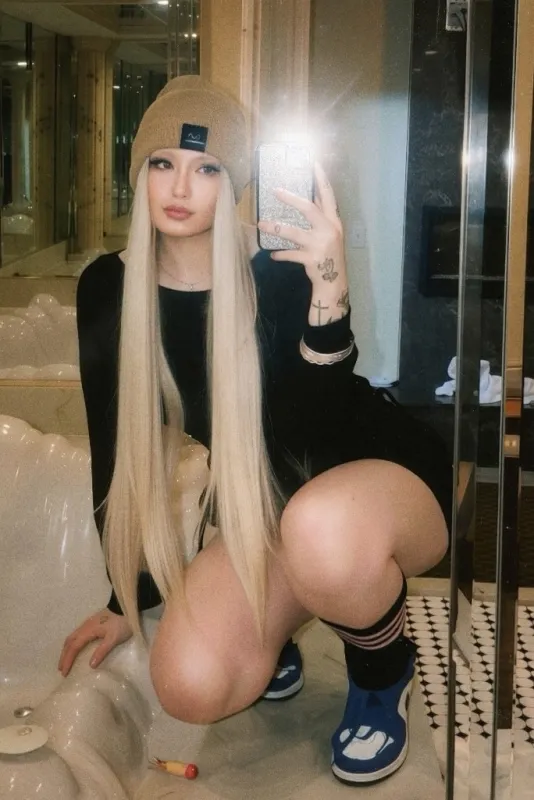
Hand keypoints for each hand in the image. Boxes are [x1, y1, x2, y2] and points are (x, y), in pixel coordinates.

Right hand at [57, 609, 132, 676]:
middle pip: (69, 642)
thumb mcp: (114, 638)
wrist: (126, 606)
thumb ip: (102, 651)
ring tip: (66, 660)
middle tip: (61, 669)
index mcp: (87, 631)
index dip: (67, 660)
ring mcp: (88, 623)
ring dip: (67, 649)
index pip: (73, 647)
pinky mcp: (92, 622)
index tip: (64, 673)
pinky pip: (77, 635)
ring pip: (72, 637)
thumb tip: (90, 665)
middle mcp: (84, 627)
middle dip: (64, 656)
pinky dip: (73, 644)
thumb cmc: (121, 623)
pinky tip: (77, 648)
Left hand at [257, 162, 346, 293]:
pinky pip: (291, 254)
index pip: (328, 196)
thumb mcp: (330, 233)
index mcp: (334, 221)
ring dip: (276, 228)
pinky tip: (273, 254)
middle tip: (276, 190)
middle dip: (292, 199)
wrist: (334, 281)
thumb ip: (320, 216)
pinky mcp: (311, 259)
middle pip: (309, 209)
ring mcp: (320, 245)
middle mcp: (329, 230)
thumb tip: (307, 196)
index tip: (314, 164)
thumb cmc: (329, 253)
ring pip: (294, 233)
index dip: (322, 179)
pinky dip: (281, 254)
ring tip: (261, 224)